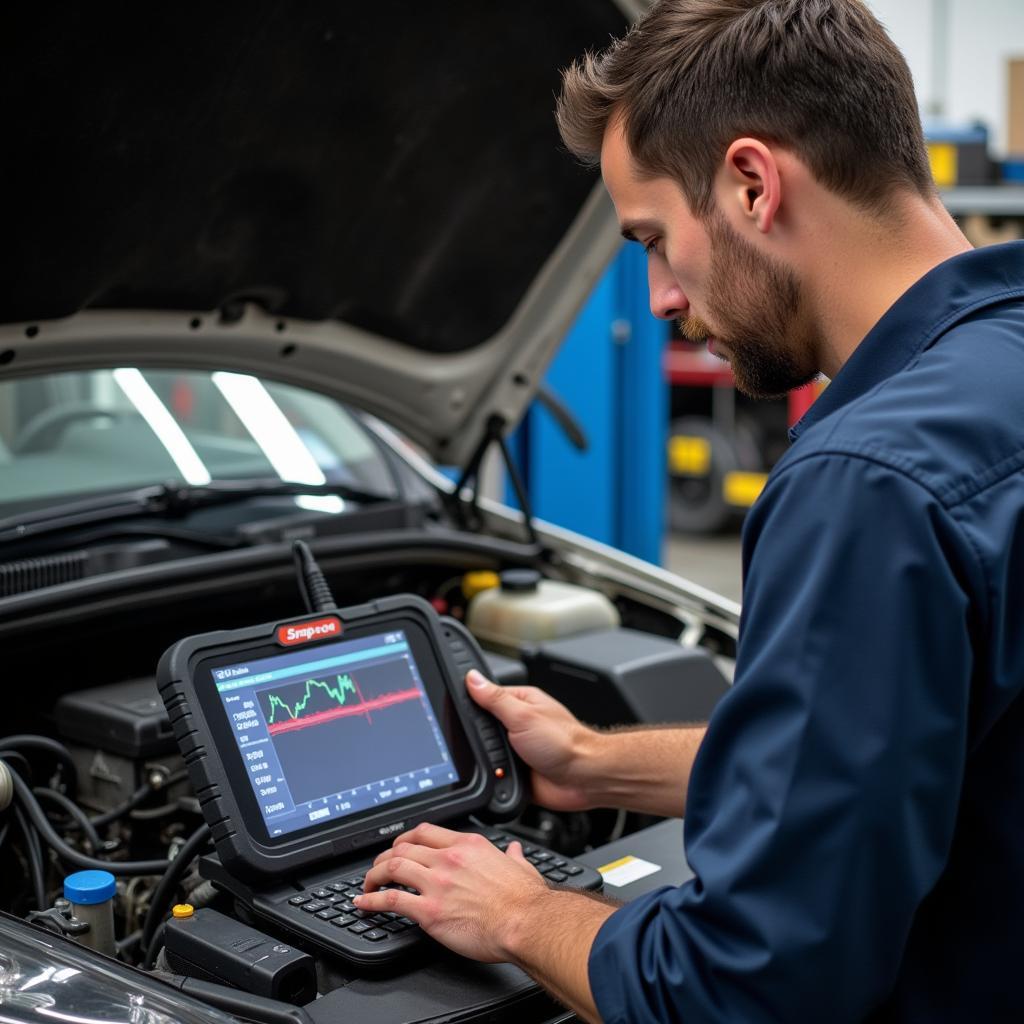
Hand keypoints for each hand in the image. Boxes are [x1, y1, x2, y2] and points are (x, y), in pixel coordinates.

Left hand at [356, 823, 550, 961]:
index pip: (425, 831)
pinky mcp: (430, 912)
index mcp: (468, 846)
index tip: (398, 847)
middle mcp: (449, 859)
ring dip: (373, 876)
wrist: (526, 923)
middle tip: (378, 867)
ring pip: (391, 867)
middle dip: (384, 856)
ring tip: (367, 885)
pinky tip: (364, 904)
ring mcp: (437, 884)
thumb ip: (512, 857)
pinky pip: (391, 900)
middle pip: (402, 847)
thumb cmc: (525, 901)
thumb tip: (513, 852)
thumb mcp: (521, 867)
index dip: (405, 838)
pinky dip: (372, 901)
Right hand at [466, 670, 595, 810]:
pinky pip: (494, 775)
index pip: (484, 697)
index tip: (462, 710)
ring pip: (485, 754)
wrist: (584, 778)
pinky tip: (504, 777)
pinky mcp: (516, 772)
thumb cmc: (566, 742)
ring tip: (505, 761)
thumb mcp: (523, 715)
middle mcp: (518, 724)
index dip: (471, 704)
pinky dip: (495, 778)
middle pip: (482, 728)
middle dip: (482, 739)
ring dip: (490, 761)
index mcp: (520, 702)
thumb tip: (472, 678)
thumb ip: (495, 698)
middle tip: (495, 742)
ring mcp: (517, 749)